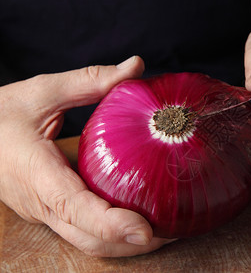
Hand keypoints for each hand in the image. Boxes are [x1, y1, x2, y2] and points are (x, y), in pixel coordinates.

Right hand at [0, 56, 172, 256]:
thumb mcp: (42, 91)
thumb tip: (136, 66)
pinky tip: (140, 218)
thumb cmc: (0, 113)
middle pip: (88, 238)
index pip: (74, 207)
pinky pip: (84, 231)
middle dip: (131, 243)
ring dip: (126, 244)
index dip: (110, 223)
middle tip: (174, 232)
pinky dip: (114, 233)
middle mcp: (41, 202)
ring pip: (87, 241)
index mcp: (36, 172)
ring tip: (166, 231)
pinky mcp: (51, 211)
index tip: (145, 231)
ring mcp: (45, 211)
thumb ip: (91, 80)